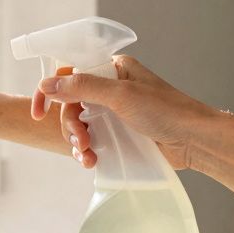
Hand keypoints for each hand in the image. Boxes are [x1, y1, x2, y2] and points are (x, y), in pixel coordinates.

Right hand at [31, 56, 216, 170]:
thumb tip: (47, 84)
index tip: (39, 111)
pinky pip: (92, 141)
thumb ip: (82, 87)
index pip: (70, 73)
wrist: (194, 141)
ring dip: (76, 141)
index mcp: (112, 70)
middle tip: (79, 140)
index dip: (50, 90)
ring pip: (78, 124)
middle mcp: (111, 88)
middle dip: (69, 124)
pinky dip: (87, 151)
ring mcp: (114, 113)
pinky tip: (91, 162)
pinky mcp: (119, 135)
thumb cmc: (166, 111)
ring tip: (86, 154)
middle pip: (70, 103)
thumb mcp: (121, 95)